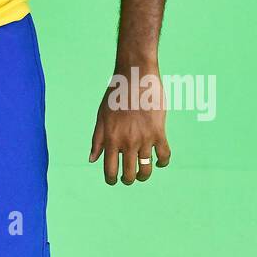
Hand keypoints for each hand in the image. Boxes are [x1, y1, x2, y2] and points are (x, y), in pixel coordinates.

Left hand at [88, 66, 171, 184]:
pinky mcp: (159, 132)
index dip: (111, 180)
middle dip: (128, 180)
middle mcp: (127, 142)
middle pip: (129, 174)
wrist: (135, 76)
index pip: (110, 170)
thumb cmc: (115, 95)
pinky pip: (164, 155)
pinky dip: (163, 162)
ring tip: (142, 173)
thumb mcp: (101, 117)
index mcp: (111, 139)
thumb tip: (92, 159)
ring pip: (146, 169)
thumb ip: (98, 140)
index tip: (113, 180)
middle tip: (128, 177)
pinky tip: (159, 161)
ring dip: (144, 175)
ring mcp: (144, 139)